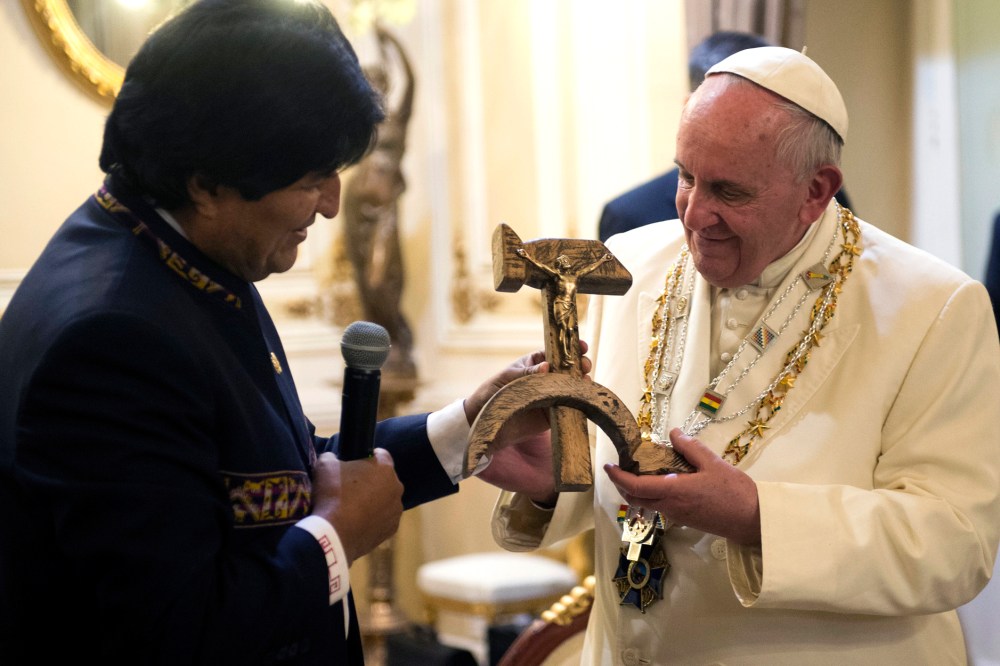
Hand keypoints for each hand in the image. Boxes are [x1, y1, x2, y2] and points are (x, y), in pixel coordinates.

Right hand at [309, 450, 403, 563]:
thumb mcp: (325, 465)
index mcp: (385, 468)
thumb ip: (332, 457)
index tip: (356, 463)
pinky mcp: (392, 529)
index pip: (381, 454)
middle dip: (372, 480)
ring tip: (354, 508)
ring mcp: (396, 510)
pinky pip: (383, 519)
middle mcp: (396, 487)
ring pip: (386, 500)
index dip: (368, 457)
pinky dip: (374, 519)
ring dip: (375, 501)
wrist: (333, 534)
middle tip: (352, 488)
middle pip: (385, 479)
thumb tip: (333, 459)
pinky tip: (358, 523)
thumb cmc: (332, 494)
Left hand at [462, 342, 591, 427]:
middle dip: (580, 365)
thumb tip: (546, 366)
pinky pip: (568, 407)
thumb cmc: (495, 390)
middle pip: (570, 369)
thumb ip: (527, 372)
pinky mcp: (552, 415)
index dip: (571, 348)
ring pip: (572, 387)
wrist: (488, 419)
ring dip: (582, 383)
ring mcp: (552, 395)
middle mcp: (548, 378)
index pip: (557, 353)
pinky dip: (577, 402)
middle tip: (584, 365)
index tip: (582, 346)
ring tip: (585, 380)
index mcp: (537, 363)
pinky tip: (582, 397)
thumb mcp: (508, 377)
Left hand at [603, 428, 760, 544]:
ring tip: (642, 469)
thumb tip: (673, 433)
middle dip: (623, 485)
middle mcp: (670, 506)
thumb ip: (690, 447)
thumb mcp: (713, 463)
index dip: (618, 477)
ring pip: (647, 503)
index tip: (608, 466)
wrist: (752, 521)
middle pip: (635, 498)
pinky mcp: (685, 519)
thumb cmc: (734, 492)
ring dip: (637, 489)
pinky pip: (660, 506)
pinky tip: (663, 480)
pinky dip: (653, 493)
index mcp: (673, 492)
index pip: (635, 487)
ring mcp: (676, 515)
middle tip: (621, 467)